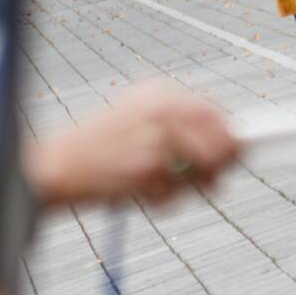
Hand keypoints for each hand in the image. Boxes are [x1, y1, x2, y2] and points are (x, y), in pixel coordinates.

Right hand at [26, 83, 238, 206]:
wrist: (61, 162)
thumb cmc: (103, 145)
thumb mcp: (140, 117)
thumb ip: (182, 124)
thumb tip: (231, 142)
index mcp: (160, 93)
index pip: (213, 112)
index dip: (229, 136)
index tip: (234, 153)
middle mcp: (162, 110)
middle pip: (219, 139)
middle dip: (221, 164)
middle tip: (212, 181)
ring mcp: (156, 137)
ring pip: (204, 169)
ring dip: (192, 187)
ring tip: (164, 188)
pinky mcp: (148, 168)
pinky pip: (175, 194)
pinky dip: (164, 201)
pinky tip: (142, 193)